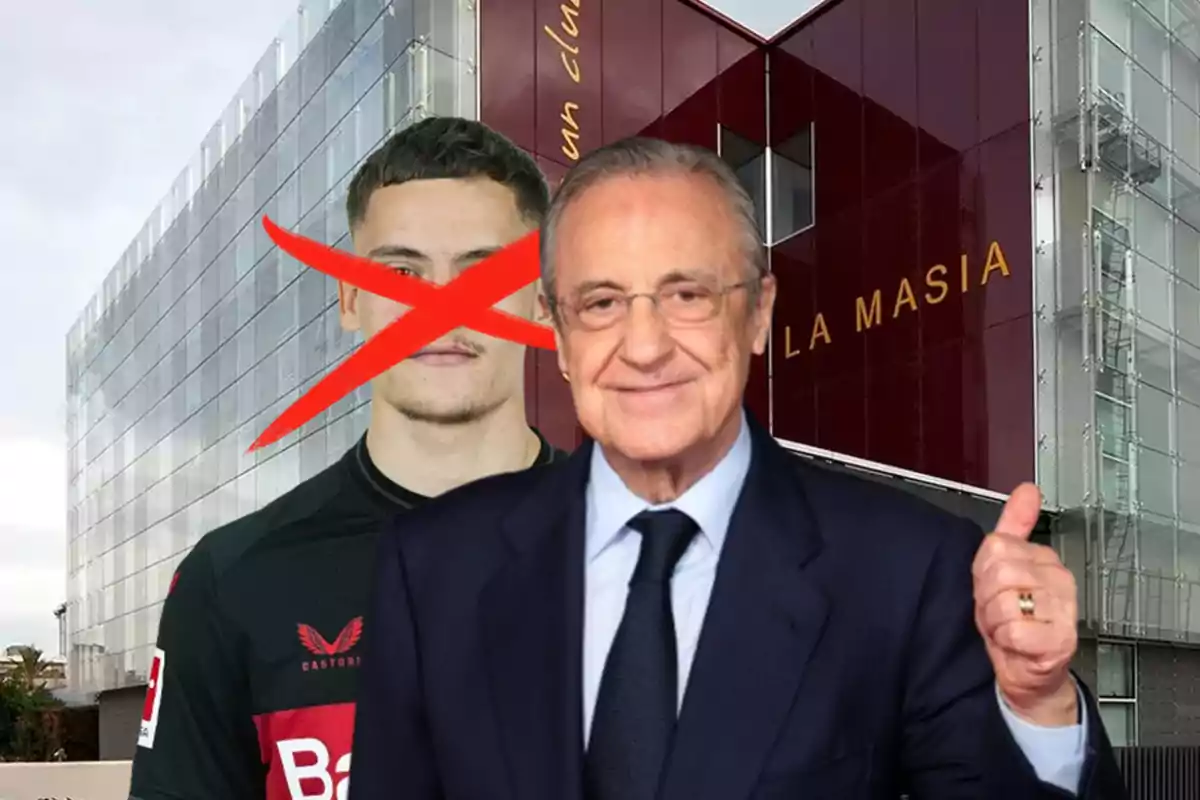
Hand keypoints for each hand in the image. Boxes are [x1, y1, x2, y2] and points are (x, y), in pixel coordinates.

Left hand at [972, 483, 1078, 726]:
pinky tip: (1017, 645)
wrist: (1028, 671)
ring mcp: (1064, 610)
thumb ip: (1014, 525)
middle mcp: (1059, 579)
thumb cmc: (1012, 622)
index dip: (982, 572)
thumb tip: (1028, 490)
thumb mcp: (1002, 569)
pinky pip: (1013, 630)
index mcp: (1044, 557)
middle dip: (987, 597)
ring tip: (1007, 628)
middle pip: (999, 572)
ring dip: (994, 621)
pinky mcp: (1060, 641)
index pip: (995, 546)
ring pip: (1004, 601)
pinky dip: (1005, 641)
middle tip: (998, 611)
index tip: (992, 588)